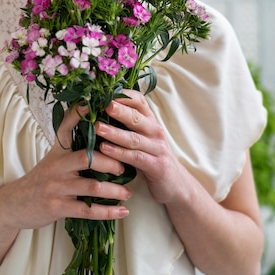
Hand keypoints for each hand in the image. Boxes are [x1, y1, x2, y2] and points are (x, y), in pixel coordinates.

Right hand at [4, 104, 131, 230]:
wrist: (15, 204)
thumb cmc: (42, 178)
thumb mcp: (53, 158)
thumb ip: (73, 148)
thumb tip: (103, 135)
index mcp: (58, 150)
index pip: (67, 127)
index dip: (80, 115)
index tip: (96, 106)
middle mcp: (57, 165)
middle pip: (86, 157)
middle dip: (110, 162)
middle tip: (125, 167)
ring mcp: (56, 186)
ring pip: (91, 186)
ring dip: (114, 191)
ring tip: (128, 192)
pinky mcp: (57, 207)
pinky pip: (87, 210)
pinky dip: (108, 212)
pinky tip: (122, 211)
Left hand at [95, 89, 185, 204]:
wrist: (176, 184)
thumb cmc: (152, 157)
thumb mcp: (143, 138)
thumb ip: (127, 124)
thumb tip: (99, 110)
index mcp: (150, 121)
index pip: (139, 101)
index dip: (124, 95)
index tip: (107, 91)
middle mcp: (155, 131)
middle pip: (136, 117)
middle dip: (119, 110)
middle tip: (104, 105)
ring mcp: (157, 148)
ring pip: (133, 138)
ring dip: (114, 132)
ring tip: (97, 128)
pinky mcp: (156, 166)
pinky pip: (135, 157)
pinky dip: (119, 153)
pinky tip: (105, 149)